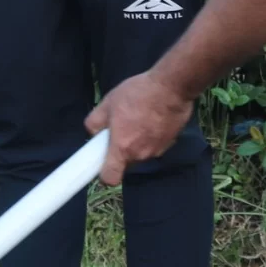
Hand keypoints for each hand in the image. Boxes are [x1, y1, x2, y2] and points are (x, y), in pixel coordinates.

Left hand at [85, 70, 197, 185]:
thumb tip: (93, 133)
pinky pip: (154, 145)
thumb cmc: (137, 94)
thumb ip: (95, 122)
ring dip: (137, 142)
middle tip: (122, 127)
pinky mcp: (170, 143)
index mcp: (122, 148)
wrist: (171, 88)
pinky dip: (151, 137)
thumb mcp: (108, 103)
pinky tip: (153, 119)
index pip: (110, 179)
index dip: (105, 173)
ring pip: (141, 153)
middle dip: (122, 149)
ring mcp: (158, 151)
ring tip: (139, 118)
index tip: (103, 161)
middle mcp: (140, 155)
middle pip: (126, 162)